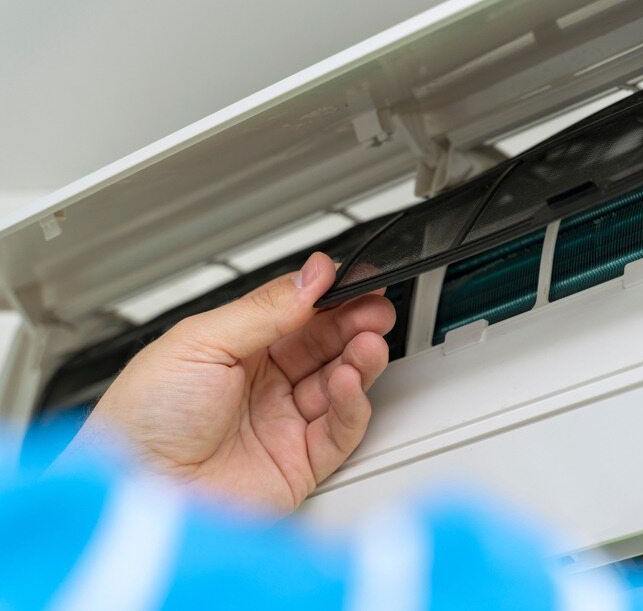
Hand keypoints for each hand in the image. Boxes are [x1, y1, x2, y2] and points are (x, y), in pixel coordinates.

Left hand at [72, 252, 394, 512]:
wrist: (138, 494)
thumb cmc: (142, 423)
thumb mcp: (199, 344)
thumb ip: (263, 310)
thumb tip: (311, 278)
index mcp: (233, 350)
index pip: (295, 315)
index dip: (326, 297)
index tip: (351, 279)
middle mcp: (261, 385)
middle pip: (324, 345)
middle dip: (353, 322)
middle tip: (375, 306)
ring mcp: (282, 423)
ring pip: (339, 383)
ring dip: (359, 358)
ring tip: (369, 340)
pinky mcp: (300, 464)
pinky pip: (340, 429)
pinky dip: (352, 403)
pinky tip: (349, 380)